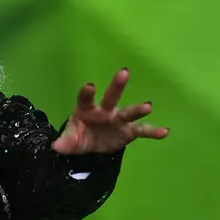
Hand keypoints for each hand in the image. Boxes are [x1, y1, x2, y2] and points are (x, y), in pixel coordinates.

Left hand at [51, 68, 169, 154]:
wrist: (92, 145)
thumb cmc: (79, 136)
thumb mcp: (70, 141)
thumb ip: (64, 143)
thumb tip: (55, 147)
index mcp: (86, 109)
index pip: (85, 99)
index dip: (87, 93)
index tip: (90, 86)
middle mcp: (105, 110)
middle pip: (111, 96)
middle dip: (117, 86)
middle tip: (123, 72)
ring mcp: (118, 119)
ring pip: (128, 111)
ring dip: (138, 109)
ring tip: (148, 106)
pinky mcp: (129, 131)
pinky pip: (142, 130)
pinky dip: (153, 131)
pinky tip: (164, 131)